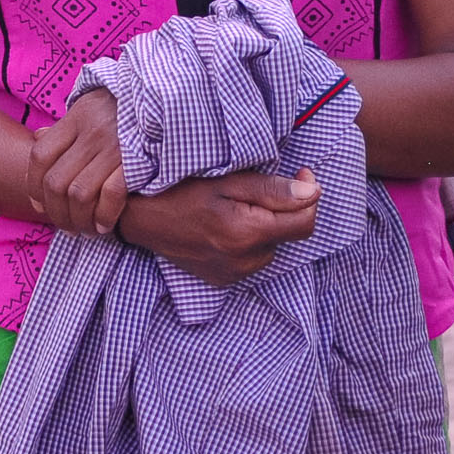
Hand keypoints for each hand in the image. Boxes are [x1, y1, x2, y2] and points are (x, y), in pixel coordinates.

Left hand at [27, 90, 125, 236]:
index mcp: (77, 118)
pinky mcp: (136, 161)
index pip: (40, 156)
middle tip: (66, 226)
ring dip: (78, 220)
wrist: (165, 101)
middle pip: (56, 182)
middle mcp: (92, 132)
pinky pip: (111, 195)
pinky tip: (104, 225)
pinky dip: (104, 216)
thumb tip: (38, 137)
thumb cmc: (124, 108)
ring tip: (84, 230)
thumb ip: (66, 126)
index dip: (34, 187)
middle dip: (56, 213)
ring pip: (79, 194)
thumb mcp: (91, 107)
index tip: (40, 206)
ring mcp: (114, 147)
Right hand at [117, 168, 320, 287]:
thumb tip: (314, 192)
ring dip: (264, 226)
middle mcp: (246, 261)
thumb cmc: (179, 190)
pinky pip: (252, 259)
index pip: (306, 222)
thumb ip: (272, 189)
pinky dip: (248, 242)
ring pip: (271, 246)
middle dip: (281, 209)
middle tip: (253, 188)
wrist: (139, 218)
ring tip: (234, 207)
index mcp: (248, 233)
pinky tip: (225, 226)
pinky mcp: (224, 280)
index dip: (310, 194)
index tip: (301, 172)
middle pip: (288, 233)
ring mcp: (235, 274)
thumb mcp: (225, 181)